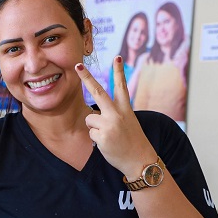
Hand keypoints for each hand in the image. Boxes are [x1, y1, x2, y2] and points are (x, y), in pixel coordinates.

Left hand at [75, 56, 156, 178]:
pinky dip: (96, 139)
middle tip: (77, 65)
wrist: (140, 160)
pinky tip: (107, 143)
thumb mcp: (127, 122)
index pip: (122, 86)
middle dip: (87, 78)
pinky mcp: (102, 136)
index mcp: (126, 109)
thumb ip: (113, 114)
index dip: (119, 71)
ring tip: (109, 136)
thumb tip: (92, 114)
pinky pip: (90, 133)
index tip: (117, 57)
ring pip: (89, 119)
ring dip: (95, 128)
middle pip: (98, 92)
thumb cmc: (132, 141)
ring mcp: (109, 124)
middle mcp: (117, 114)